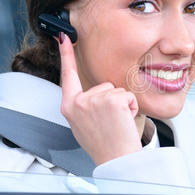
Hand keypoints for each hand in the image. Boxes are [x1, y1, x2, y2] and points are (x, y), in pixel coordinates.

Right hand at [57, 32, 142, 165]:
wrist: (115, 159)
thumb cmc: (103, 144)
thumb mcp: (83, 123)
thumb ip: (84, 105)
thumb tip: (92, 94)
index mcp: (69, 107)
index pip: (67, 75)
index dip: (66, 54)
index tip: (63, 36)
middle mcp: (78, 102)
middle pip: (103, 85)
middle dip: (112, 101)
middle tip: (109, 123)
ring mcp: (94, 100)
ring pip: (116, 90)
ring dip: (121, 105)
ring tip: (116, 123)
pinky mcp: (111, 100)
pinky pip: (127, 95)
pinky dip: (131, 106)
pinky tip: (123, 120)